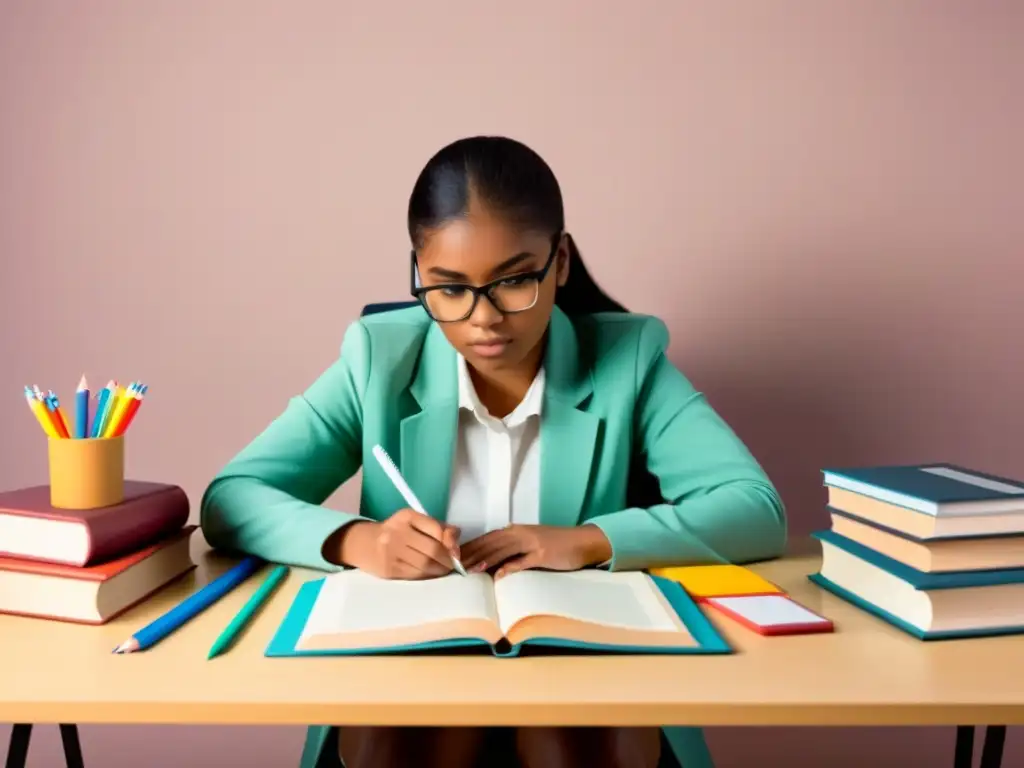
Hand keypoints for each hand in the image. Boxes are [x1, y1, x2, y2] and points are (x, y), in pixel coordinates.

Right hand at [335, 508, 461, 579]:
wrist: (364, 544)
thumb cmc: (397, 532)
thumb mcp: (415, 523)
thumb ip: (438, 529)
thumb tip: (456, 546)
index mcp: (407, 516)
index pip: (436, 529)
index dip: (451, 543)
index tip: (456, 552)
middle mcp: (397, 532)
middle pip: (432, 550)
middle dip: (447, 561)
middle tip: (452, 565)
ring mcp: (390, 551)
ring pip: (425, 565)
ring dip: (439, 570)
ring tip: (442, 569)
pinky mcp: (388, 569)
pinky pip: (415, 575)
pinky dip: (427, 576)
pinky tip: (429, 573)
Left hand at [460, 524, 612, 578]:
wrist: (583, 542)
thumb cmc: (557, 546)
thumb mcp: (531, 546)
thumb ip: (513, 552)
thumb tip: (493, 567)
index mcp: (516, 531)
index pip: (487, 538)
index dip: (470, 547)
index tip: (454, 557)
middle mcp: (520, 533)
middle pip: (490, 543)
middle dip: (471, 554)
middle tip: (454, 565)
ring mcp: (532, 543)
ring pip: (503, 550)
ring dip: (485, 560)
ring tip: (470, 570)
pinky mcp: (543, 554)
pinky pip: (523, 561)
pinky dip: (510, 567)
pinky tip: (498, 576)